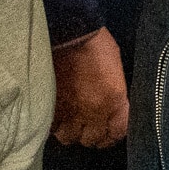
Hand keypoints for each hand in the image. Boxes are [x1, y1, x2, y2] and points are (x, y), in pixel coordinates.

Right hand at [51, 26, 128, 147]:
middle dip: (92, 134)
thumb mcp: (115, 68)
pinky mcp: (50, 107)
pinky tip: (56, 116)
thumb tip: (111, 107)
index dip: (113, 133)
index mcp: (114, 100)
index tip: (109, 130)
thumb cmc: (96, 43)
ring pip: (69, 137)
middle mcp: (93, 112)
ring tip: (70, 122)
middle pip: (92, 139)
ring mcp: (70, 112)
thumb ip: (114, 92)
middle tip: (88, 125)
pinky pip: (51, 128)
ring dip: (71, 132)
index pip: (118, 132)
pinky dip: (54, 124)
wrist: (70, 30)